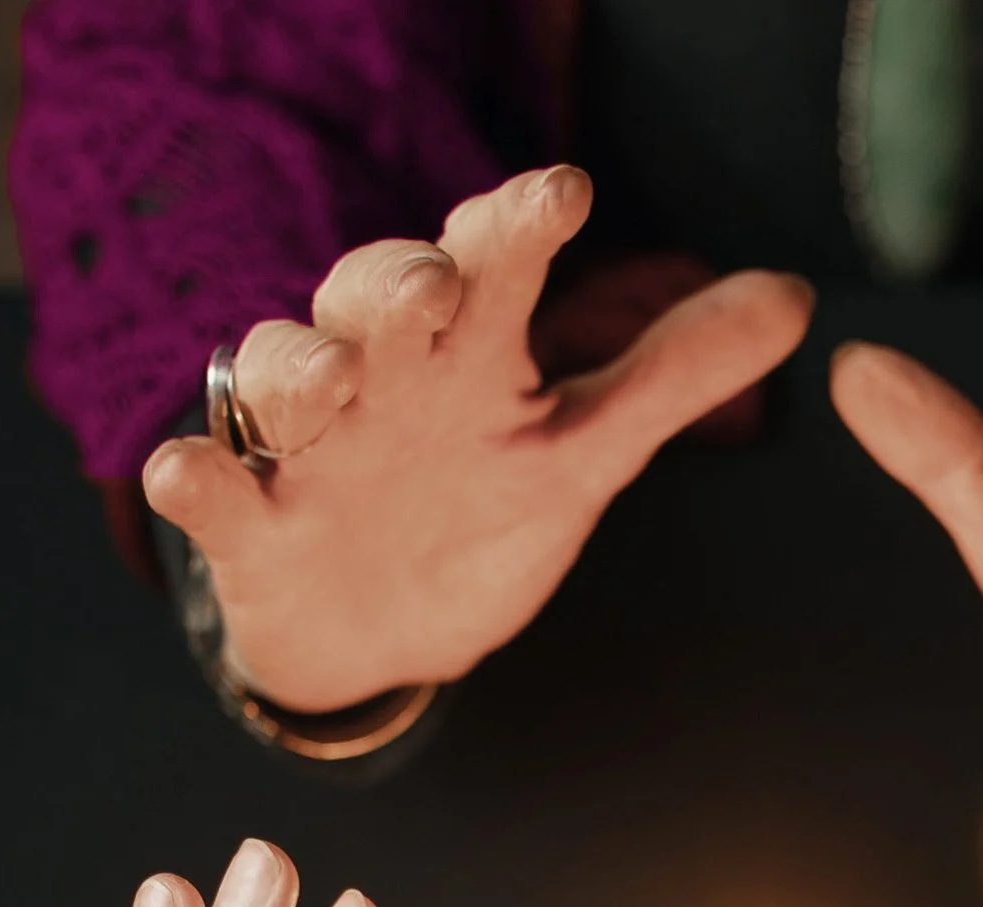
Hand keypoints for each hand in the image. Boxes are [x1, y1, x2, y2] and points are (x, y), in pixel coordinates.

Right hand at [144, 168, 813, 711]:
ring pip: (281, 373)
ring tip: (330, 381)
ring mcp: (309, 450)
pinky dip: (195, 477)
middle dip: (394, 284)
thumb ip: (674, 377)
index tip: (563, 195)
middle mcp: (384, 380)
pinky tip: (188, 471)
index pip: (492, 271)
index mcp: (470, 356)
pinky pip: (208, 488)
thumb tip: (795, 295)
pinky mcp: (250, 524)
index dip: (518, 229)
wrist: (386, 635)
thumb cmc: (479, 517)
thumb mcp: (584, 453)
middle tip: (431, 287)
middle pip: (371, 300)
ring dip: (298, 368)